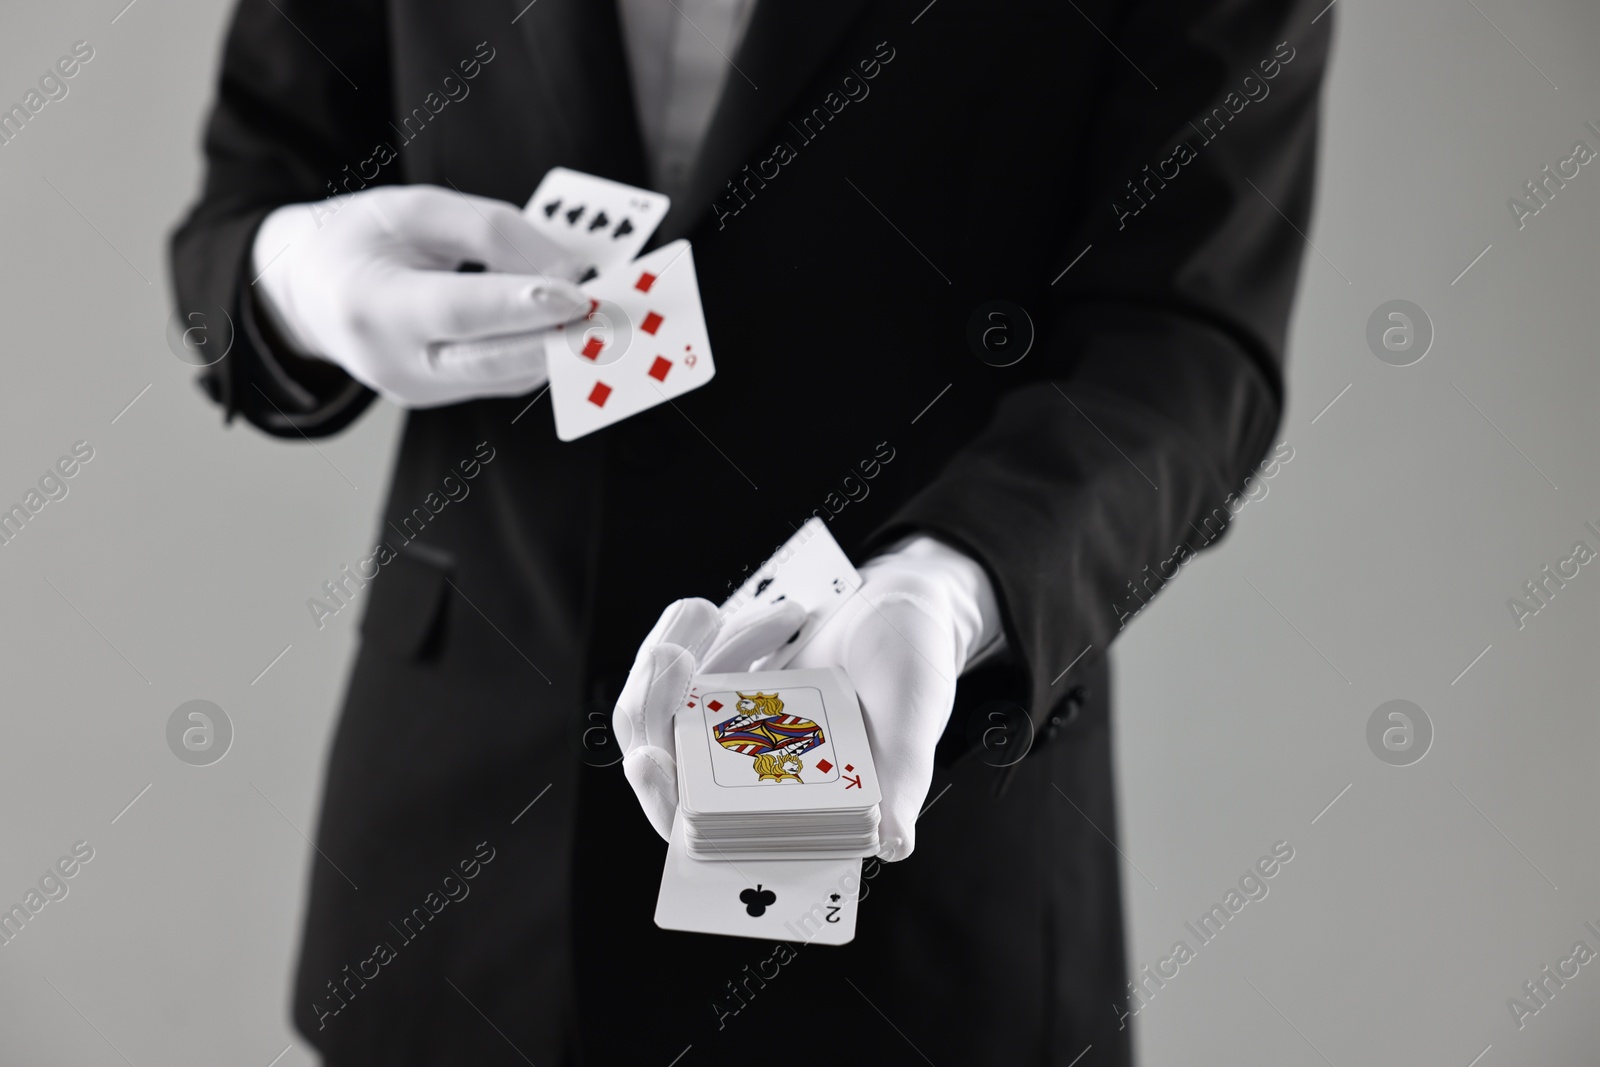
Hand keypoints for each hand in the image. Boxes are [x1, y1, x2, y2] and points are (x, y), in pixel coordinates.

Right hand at [251, 184, 588, 407]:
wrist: (307, 290)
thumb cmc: (361, 238)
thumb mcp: (412, 208)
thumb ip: (487, 229)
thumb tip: (564, 268)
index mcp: (370, 305)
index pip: (455, 312)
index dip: (519, 305)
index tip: (579, 294)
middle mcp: (392, 363)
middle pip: (489, 362)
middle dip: (558, 342)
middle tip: (614, 319)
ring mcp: (416, 391)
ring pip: (505, 375)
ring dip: (561, 349)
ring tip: (610, 318)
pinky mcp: (438, 398)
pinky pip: (501, 376)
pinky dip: (541, 351)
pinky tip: (576, 328)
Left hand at [614, 537, 999, 861]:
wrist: (903, 607)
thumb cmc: (915, 670)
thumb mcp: (911, 722)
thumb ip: (899, 780)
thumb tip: (896, 845)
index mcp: (787, 810)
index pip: (707, 830)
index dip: (667, 805)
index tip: (649, 758)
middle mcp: (746, 781)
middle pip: (664, 766)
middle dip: (653, 709)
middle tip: (670, 653)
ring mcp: (724, 733)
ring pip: (656, 712)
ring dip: (669, 661)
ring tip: (705, 613)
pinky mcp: (714, 687)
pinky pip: (674, 669)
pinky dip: (688, 634)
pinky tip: (715, 610)